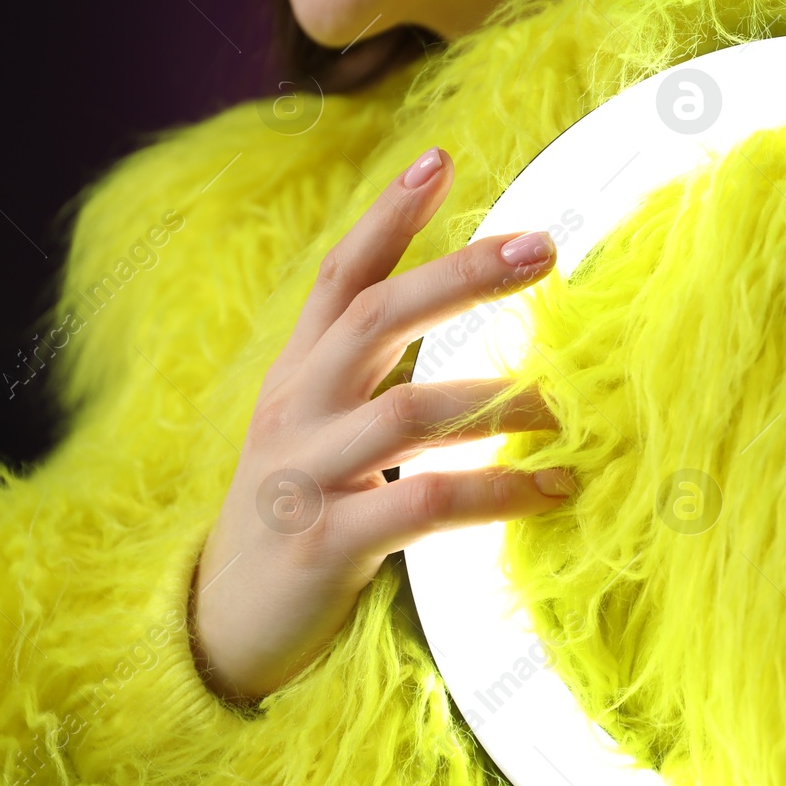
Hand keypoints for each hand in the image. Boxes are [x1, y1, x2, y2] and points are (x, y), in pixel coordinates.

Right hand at [190, 146, 573, 703]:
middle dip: (460, 274)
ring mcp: (306, 474)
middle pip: (376, 319)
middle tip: (541, 246)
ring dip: (498, 400)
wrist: (223, 626)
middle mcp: (296, 410)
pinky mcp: (327, 541)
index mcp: (296, 376)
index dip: (387, 216)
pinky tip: (554, 489)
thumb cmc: (294, 513)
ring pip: (407, 412)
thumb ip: (371, 382)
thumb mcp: (316, 431)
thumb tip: (475, 345)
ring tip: (562, 406)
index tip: (442, 160)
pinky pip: (425, 503)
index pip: (339, 277)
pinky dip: (498, 491)